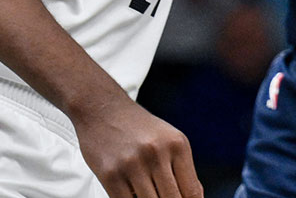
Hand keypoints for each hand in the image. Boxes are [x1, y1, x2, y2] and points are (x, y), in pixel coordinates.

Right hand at [71, 93, 202, 197]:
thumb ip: (181, 168)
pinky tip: (132, 194)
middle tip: (163, 197)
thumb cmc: (136, 126)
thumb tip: (194, 196)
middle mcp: (157, 153)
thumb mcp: (167, 138)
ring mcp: (133, 164)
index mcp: (177, 144)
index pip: (192, 192)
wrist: (101, 107)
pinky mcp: (110, 174)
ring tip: (148, 194)